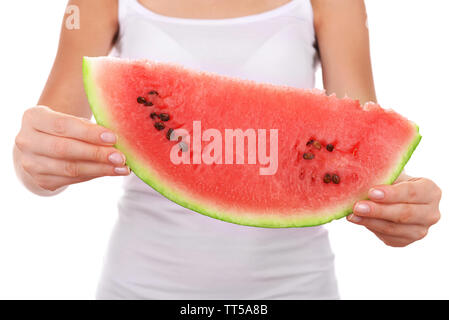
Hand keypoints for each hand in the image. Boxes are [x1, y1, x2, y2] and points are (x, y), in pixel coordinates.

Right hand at [14, 105, 129, 192]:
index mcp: (33, 118)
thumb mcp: (71, 121)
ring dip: (100, 168)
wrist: (42, 148)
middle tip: (120, 156)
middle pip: (64, 149)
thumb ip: (88, 127)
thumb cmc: (64, 129)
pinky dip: (95, 175)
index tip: (113, 137)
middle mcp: (26, 141)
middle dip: (96, 153)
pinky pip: (72, 179)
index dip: (88, 133)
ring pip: (70, 168)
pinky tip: (112, 171)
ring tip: (121, 167)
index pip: (62, 125)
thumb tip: (116, 140)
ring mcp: (31, 163)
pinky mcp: (41, 180)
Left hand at [347, 175, 441, 246]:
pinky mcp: (405, 240)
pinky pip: (387, 236)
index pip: (412, 193)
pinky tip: (357, 220)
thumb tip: (358, 176)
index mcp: (431, 191)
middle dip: (378, 210)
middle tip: (358, 207)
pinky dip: (370, 227)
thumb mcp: (391, 175)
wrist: (393, 197)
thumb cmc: (392, 183)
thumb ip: (382, 176)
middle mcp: (430, 213)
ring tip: (352, 215)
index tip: (372, 192)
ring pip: (393, 228)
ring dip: (370, 221)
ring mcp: (420, 230)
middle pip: (404, 214)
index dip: (392, 193)